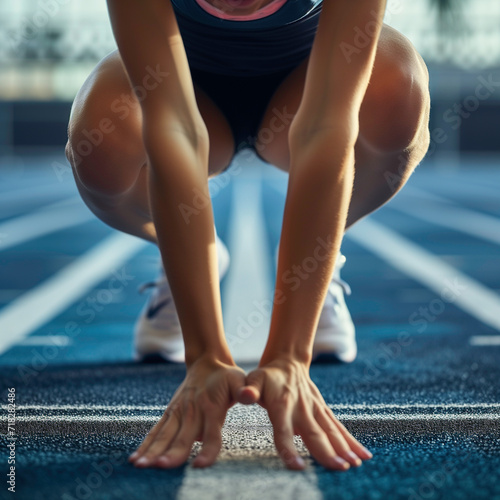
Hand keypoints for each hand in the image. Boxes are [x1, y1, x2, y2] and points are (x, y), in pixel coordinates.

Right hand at [129, 356, 245, 467]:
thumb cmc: (227, 376)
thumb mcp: (240, 380)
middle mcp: (192, 411)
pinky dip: (146, 444)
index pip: (212, 433)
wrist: (207, 361)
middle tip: (161, 466)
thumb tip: (250, 396)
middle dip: (172, 453)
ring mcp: (178, 412)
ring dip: (153, 451)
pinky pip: (157, 430)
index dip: (208, 449)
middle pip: (183, 437)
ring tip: (141, 466)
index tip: (199, 465)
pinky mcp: (170, 413)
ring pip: (165, 435)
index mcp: (212, 407)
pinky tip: (136, 460)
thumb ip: (245, 390)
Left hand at [236, 358, 372, 470]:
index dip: (289, 447)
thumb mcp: (254, 378)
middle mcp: (302, 408)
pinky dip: (351, 441)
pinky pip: (339, 427)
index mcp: (282, 404)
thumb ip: (249, 389)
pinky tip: (363, 455)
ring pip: (330, 431)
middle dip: (326, 452)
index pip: (283, 430)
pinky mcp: (324, 411)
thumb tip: (243, 396)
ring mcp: (315, 409)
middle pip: (314, 433)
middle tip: (339, 468)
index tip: (297, 466)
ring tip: (353, 465)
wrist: (288, 361)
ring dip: (342, 447)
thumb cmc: (267, 376)